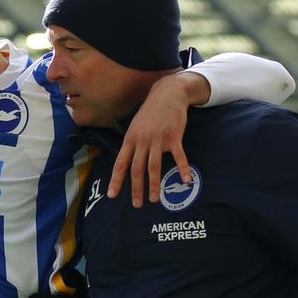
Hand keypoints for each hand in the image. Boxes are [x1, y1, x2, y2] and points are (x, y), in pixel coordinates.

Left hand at [109, 71, 207, 207]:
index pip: (120, 163)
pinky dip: (182, 169)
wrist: (167, 93)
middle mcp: (142, 140)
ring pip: (154, 166)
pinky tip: (185, 181)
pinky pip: (178, 156)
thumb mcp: (135, 126)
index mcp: (130, 139)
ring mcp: (158, 139)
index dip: (116, 180)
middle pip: (137, 169)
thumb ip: (132, 144)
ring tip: (154, 199)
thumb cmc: (150, 112)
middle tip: (137, 204)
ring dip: (154, 184)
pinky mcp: (174, 136)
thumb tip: (126, 162)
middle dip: (136, 188)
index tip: (112, 195)